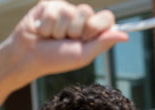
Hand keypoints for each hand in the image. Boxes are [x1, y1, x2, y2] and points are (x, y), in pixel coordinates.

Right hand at [12, 0, 127, 75]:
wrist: (29, 57)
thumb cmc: (57, 59)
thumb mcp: (83, 55)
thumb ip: (103, 43)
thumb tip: (126, 35)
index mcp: (92, 29)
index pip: (107, 17)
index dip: (97, 25)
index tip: (86, 37)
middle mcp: (80, 17)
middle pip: (87, 11)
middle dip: (75, 30)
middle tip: (66, 40)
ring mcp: (65, 9)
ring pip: (69, 12)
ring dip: (59, 30)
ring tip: (52, 37)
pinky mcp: (49, 5)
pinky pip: (53, 11)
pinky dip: (47, 26)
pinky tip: (43, 31)